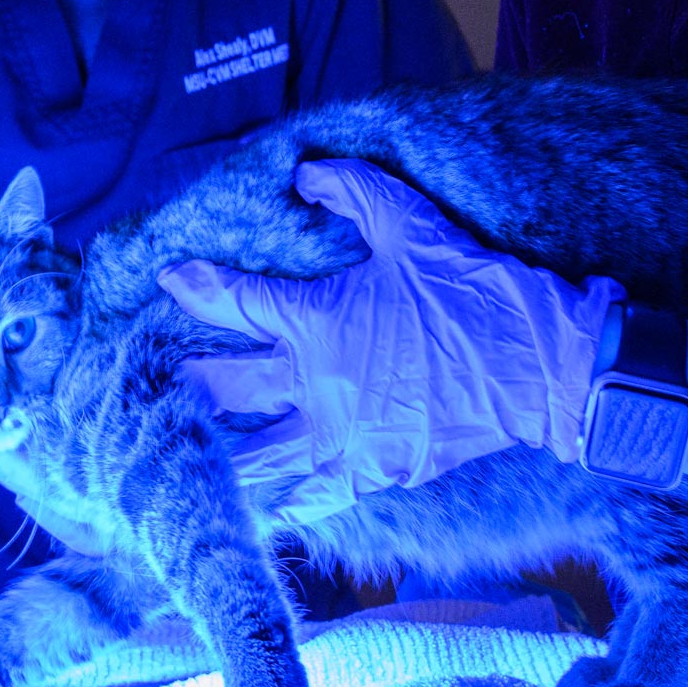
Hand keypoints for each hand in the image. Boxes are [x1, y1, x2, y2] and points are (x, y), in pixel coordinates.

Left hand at [158, 158, 622, 521]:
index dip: (197, 289)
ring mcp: (342, 437)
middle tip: (150, 384)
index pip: (236, 304)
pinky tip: (253, 513)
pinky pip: (312, 499)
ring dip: (215, 454)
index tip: (169, 280)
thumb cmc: (470, 290)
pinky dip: (280, 507)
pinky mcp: (374, 472)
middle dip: (183, 386)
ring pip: (256, 457)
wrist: (538, 365)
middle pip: (225, 391)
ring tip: (179, 455)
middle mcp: (315, 385)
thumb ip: (351, 189)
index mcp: (317, 322)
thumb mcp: (410, 224)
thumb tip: (303, 173)